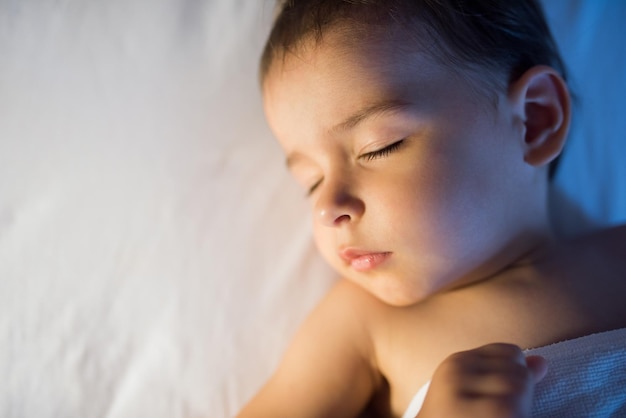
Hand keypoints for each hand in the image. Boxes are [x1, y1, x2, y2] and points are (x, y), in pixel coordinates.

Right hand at [417, 343, 546, 417]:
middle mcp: (456, 372)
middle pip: (518, 371)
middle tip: (493, 414)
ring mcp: (462, 392)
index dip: (515, 377)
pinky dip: (517, 415)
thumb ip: (504, 374)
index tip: (497, 399)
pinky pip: (515, 409)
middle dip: (520, 396)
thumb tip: (542, 363)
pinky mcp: (482, 412)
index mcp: (456, 363)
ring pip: (520, 387)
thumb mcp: (476, 394)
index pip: (510, 352)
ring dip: (520, 409)